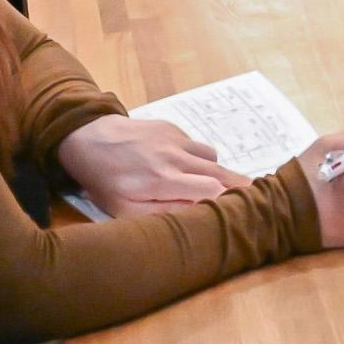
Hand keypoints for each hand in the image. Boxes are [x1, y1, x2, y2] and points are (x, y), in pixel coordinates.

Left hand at [58, 114, 253, 219]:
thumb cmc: (105, 181)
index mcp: (163, 180)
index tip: (239, 211)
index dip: (228, 200)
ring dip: (215, 171)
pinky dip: (196, 158)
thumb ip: (163, 213)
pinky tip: (183, 167)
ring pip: (211, 157)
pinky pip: (195, 145)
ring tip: (214, 185)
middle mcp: (174, 157)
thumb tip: (196, 215)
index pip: (211, 190)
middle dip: (238, 186)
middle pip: (219, 172)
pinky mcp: (172, 128)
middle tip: (255, 197)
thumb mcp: (124, 210)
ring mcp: (175, 139)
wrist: (88, 139)